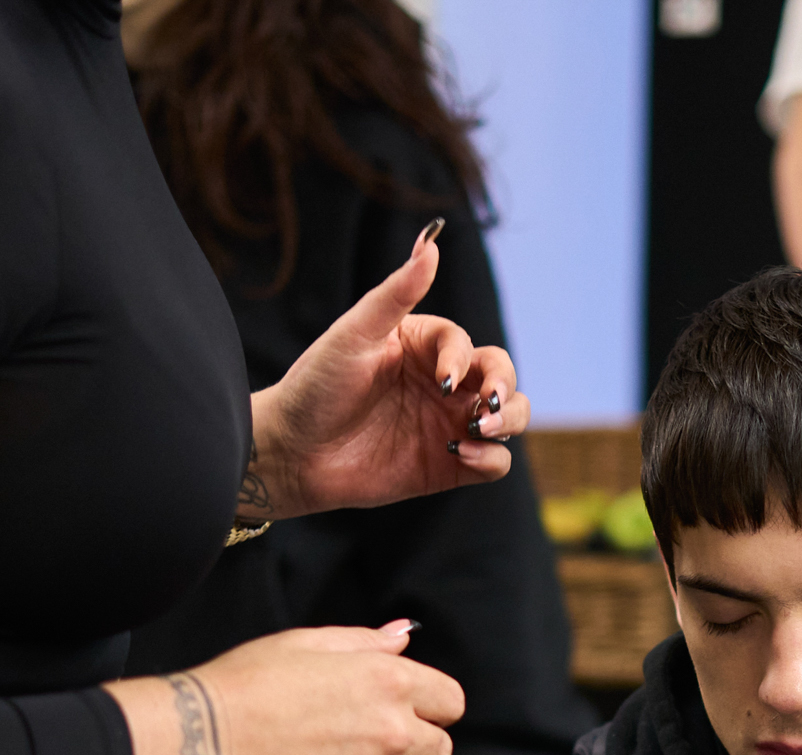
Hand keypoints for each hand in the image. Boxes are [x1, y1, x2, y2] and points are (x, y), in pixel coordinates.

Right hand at [110, 622, 467, 754]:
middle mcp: (393, 734)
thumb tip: (404, 636)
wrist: (201, 741)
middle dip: (413, 752)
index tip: (408, 715)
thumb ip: (366, 643)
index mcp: (390, 683)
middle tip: (367, 748)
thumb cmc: (247, 685)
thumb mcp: (307, 643)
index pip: (451, 703)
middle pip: (440, 754)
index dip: (432, 710)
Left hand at [244, 224, 527, 519]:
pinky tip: (462, 454)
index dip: (462, 359)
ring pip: (510, 416)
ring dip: (508, 420)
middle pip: (501, 375)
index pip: (467, 344)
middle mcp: (443, 384)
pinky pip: (494, 462)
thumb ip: (396, 293)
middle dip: (503, 387)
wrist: (291, 455)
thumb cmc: (315, 388)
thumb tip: (430, 240)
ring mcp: (449, 425)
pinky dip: (491, 459)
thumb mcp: (354, 335)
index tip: (443, 381)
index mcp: (423, 347)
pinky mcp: (450, 466)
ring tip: (478, 430)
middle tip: (486, 406)